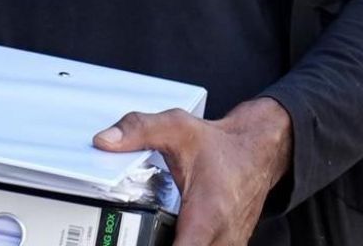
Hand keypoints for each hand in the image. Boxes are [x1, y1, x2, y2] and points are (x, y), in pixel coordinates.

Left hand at [94, 97, 292, 245]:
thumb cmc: (221, 146)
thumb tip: (104, 141)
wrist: (258, 151)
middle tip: (129, 235)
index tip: (131, 240)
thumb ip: (139, 130)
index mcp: (208, 216)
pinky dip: (183, 245)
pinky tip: (163, 236)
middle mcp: (221, 239)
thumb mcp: (178, 129)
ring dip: (171, 244)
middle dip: (152, 243)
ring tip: (142, 233)